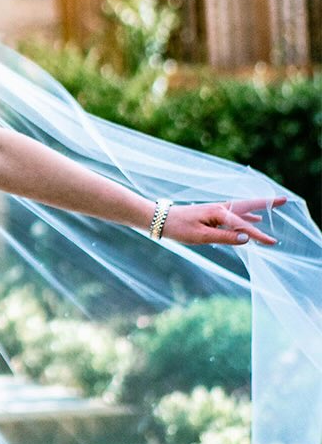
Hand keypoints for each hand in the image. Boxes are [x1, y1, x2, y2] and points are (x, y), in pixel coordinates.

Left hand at [162, 197, 285, 246]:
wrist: (159, 219)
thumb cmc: (178, 228)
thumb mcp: (201, 236)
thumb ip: (224, 237)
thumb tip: (246, 238)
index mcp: (219, 213)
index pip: (244, 226)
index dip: (259, 236)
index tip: (273, 243)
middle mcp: (220, 208)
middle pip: (248, 205)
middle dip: (266, 203)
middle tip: (285, 200)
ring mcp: (215, 211)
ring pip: (242, 209)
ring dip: (258, 208)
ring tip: (273, 207)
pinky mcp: (211, 214)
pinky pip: (234, 214)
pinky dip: (246, 215)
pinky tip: (253, 218)